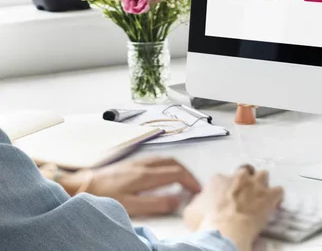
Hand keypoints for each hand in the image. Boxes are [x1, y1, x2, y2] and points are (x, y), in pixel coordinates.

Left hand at [63, 157, 200, 216]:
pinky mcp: (131, 163)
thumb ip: (155, 203)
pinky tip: (164, 173)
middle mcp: (144, 164)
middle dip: (188, 174)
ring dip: (178, 168)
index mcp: (146, 174)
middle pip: (174, 163)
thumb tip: (177, 200)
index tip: (197, 191)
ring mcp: (137, 161)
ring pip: (166, 159)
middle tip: (194, 186)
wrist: (80, 185)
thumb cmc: (102, 196)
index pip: (177, 173)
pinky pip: (157, 160)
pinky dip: (167, 165)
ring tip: (183, 180)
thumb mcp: (130, 206)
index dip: (191, 181)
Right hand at [183, 166, 282, 250]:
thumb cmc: (206, 222)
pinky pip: (278, 191)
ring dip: (262, 184)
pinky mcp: (269, 195)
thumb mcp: (191, 211)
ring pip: (263, 175)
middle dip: (245, 181)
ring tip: (260, 196)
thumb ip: (198, 201)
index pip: (223, 178)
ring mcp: (255, 184)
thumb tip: (200, 201)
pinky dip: (277, 197)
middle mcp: (238, 176)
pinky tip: (274, 204)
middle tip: (244, 195)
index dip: (226, 188)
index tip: (226, 198)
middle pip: (245, 172)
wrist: (225, 231)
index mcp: (219, 179)